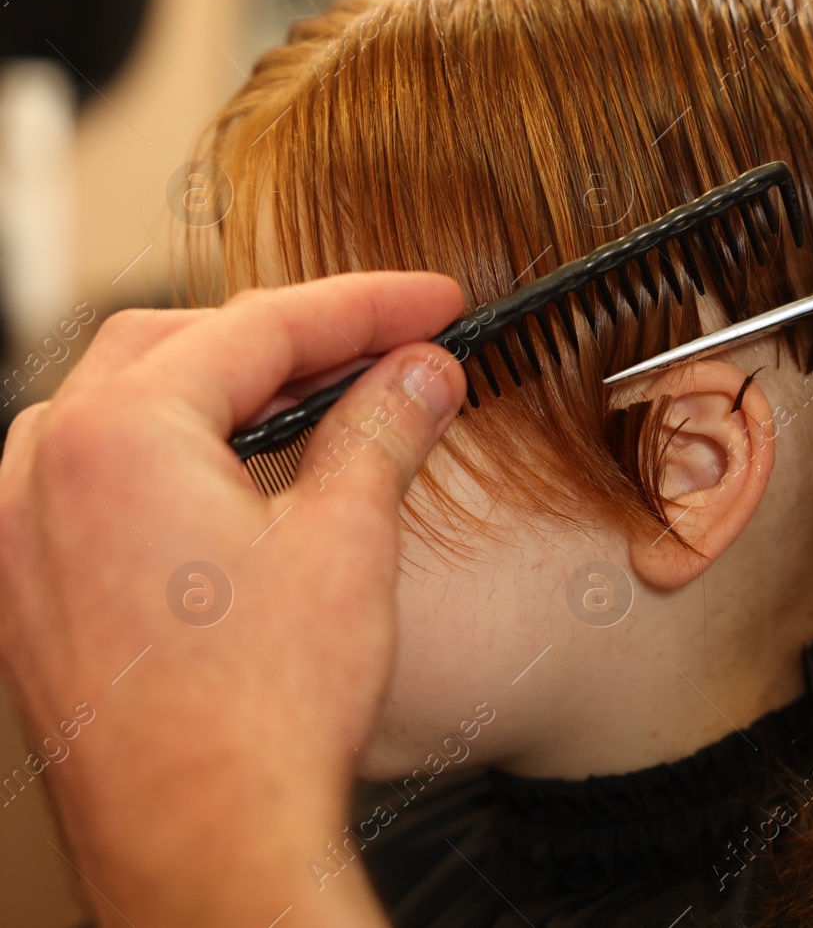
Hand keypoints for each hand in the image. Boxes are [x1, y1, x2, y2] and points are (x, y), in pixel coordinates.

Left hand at [0, 273, 465, 926]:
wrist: (203, 845)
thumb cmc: (258, 715)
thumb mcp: (348, 541)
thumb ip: (383, 429)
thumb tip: (420, 373)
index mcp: (118, 436)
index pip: (260, 325)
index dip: (366, 306)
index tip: (433, 305)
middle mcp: (44, 471)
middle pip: (177, 344)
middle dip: (289, 335)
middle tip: (385, 346)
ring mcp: (20, 534)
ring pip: (120, 403)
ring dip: (218, 385)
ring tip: (312, 401)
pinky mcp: (28, 590)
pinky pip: (89, 473)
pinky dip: (167, 448)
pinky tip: (231, 477)